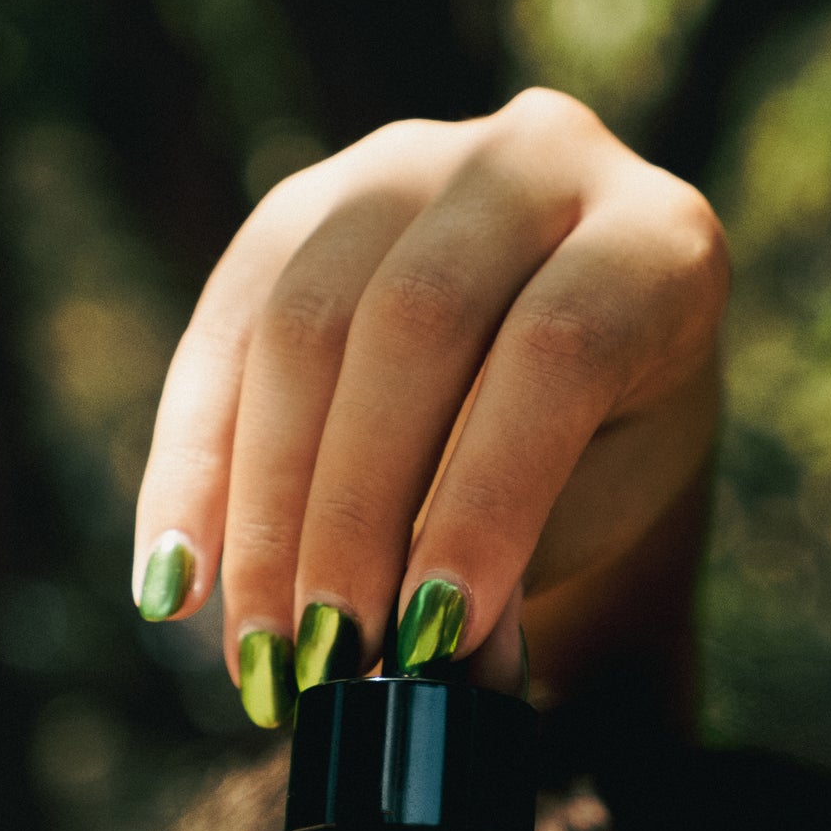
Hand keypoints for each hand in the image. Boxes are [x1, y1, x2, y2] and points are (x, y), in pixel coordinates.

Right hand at [132, 87, 727, 720]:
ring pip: (300, 325)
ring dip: (265, 511)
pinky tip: (175, 590)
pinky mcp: (298, 207)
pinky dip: (193, 476)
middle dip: (355, 512)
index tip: (431, 637)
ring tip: (262, 652)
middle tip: (329, 655)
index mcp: (655, 240)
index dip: (486, 498)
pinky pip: (222, 338)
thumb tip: (426, 668)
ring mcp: (405, 166)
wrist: (569, 388)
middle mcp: (535, 162)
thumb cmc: (596, 464)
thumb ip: (515, 562)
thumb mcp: (592, 511)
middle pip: (412, 323)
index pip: (555, 350)